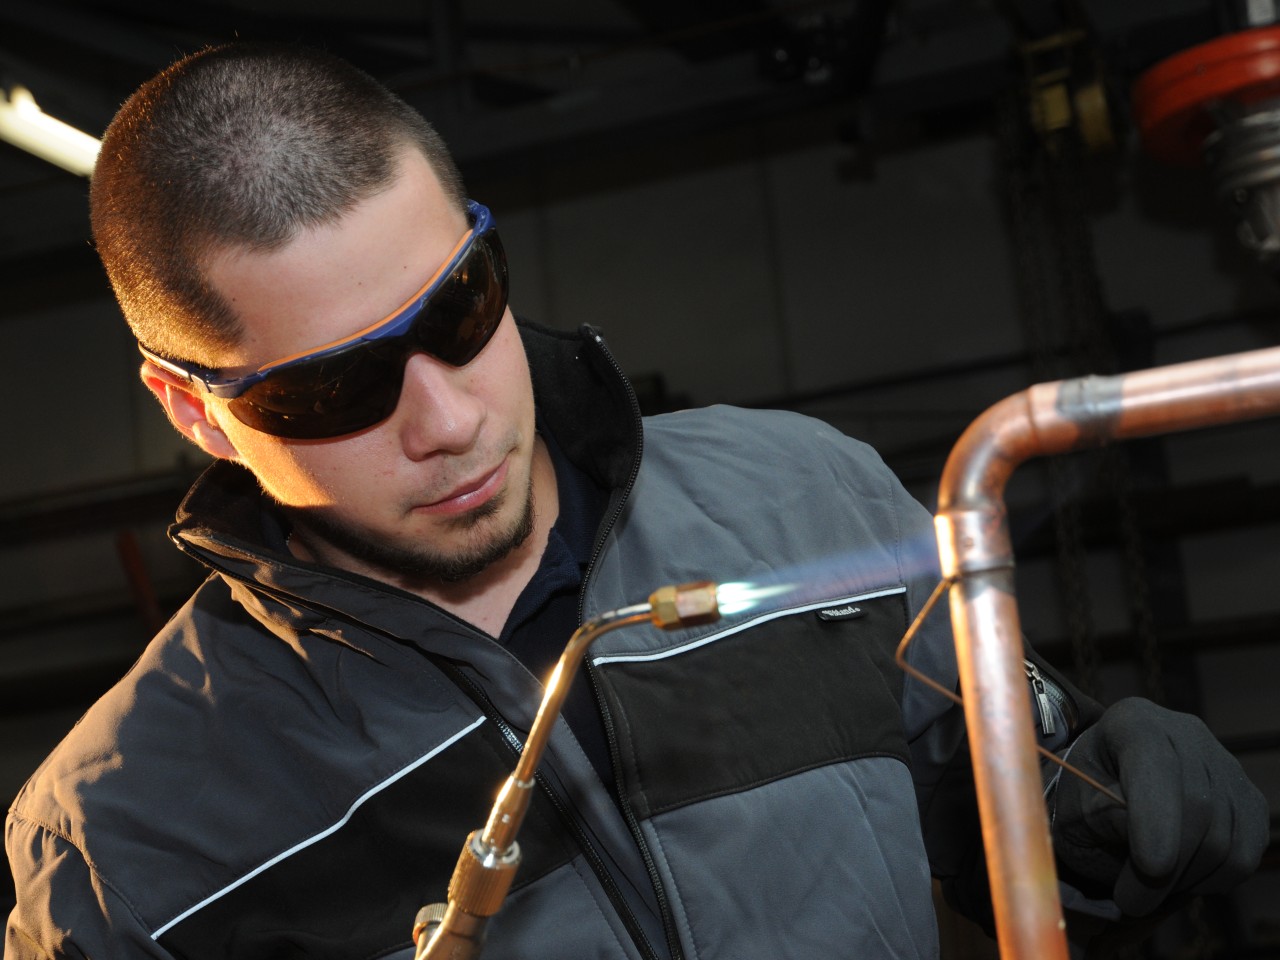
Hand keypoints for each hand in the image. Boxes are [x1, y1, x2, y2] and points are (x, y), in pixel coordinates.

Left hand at [1051, 697, 1269, 915]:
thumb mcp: (1074, 804)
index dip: (1156, 818)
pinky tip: (1178, 876)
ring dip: (1186, 879)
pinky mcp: (1247, 798)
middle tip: (1130, 902)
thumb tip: (1151, 847)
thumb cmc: (1085, 796)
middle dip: (1167, 868)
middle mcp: (1185, 733)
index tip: (1150, 866)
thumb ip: (1104, 816)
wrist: (1110, 790)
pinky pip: (1246, 851)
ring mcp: (1223, 764)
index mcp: (1133, 721)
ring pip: (1225, 836)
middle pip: (1197, 805)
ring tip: (1147, 888)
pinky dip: (1213, 878)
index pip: (1154, 763)